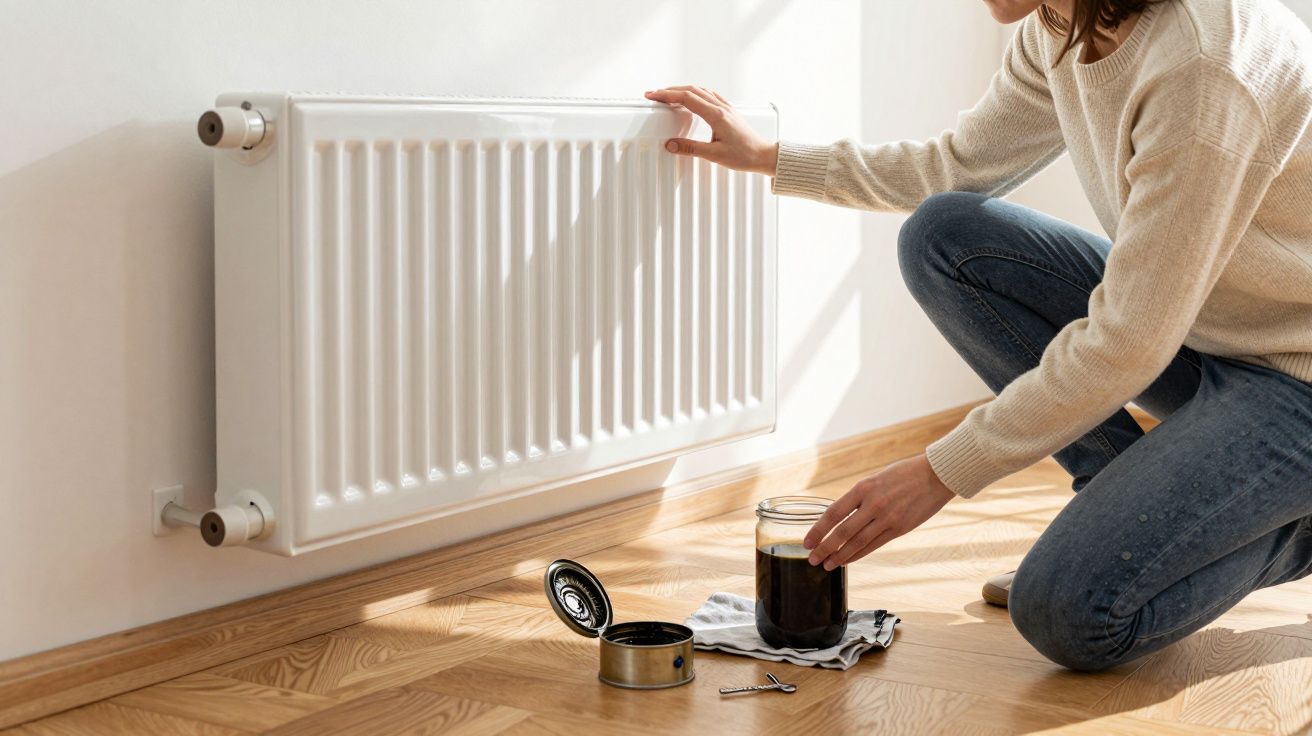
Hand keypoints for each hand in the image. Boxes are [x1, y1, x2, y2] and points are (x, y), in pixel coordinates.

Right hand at [644, 85, 778, 175]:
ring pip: (700, 90)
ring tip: (668, 96)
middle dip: (670, 90)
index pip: (686, 98)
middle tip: (654, 95)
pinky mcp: (728, 111)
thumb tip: (670, 144)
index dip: (667, 95)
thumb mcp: (714, 155)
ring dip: (682, 90)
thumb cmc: (745, 155)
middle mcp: (721, 107)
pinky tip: (691, 99)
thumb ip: (690, 148)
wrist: (764, 155)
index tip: (653, 96)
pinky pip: (708, 95)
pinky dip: (694, 94)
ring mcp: (726, 107)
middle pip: (691, 90)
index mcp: (716, 115)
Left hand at [803, 453, 954, 569]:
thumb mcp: (875, 479)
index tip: (807, 541)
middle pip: (842, 532)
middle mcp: (873, 504)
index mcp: (863, 488)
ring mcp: (887, 518)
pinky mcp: (899, 529)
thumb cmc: (903, 474)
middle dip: (824, 548)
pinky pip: (873, 546)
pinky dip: (858, 555)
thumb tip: (840, 517)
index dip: (818, 530)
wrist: (935, 476)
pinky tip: (847, 560)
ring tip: (827, 565)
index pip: (833, 513)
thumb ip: (859, 497)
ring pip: (857, 543)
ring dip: (839, 556)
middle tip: (812, 559)